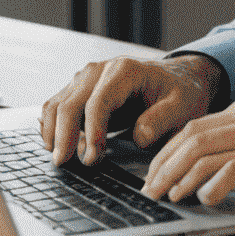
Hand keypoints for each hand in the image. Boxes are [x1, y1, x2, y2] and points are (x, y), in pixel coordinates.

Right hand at [39, 54, 221, 166]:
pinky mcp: (79, 90)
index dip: (92, 132)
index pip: (98, 102)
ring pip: (56, 105)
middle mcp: (100, 70)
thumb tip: (139, 137)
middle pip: (69, 104)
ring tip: (63, 160)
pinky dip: (51, 128)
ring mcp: (86, 78)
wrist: (177, 79)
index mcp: (126, 71)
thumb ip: (163, 120)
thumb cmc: (180, 93)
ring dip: (54, 134)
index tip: (93, 159)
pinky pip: (55, 107)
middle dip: (64, 137)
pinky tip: (59, 147)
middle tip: (66, 165)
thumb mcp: (183, 106)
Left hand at [141, 96, 234, 205]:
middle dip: (164, 166)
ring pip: (207, 151)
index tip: (153, 175)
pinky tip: (206, 199)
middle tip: (151, 191)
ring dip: (181, 177)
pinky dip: (213, 183)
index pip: (194, 127)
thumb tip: (203, 166)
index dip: (166, 152)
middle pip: (193, 137)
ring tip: (171, 197)